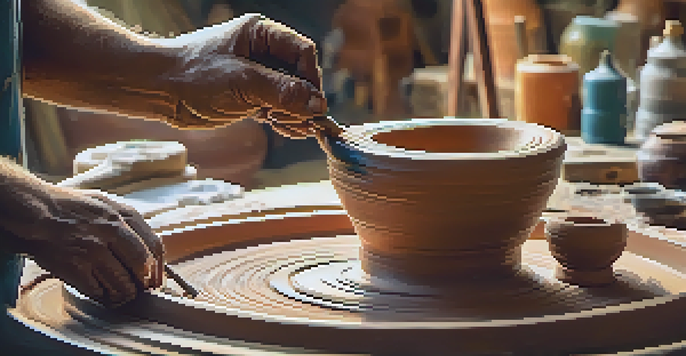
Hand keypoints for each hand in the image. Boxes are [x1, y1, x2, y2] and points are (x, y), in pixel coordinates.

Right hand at [5, 187, 163, 307]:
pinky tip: (102, 293)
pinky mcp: (75, 266)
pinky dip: (103, 296)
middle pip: (142, 266)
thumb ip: (127, 221)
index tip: (155, 277)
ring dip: (124, 293)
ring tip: (122, 294)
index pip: (154, 246)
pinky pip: (98, 290)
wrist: (35, 211)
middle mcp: (112, 231)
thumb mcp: (105, 203)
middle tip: (141, 289)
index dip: (158, 267)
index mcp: (123, 215)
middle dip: (144, 282)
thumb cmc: (70, 207)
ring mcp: (93, 249)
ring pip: (122, 282)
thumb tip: (149, 245)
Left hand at [164, 14, 326, 138]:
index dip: (310, 78)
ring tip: (289, 127)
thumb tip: (317, 103)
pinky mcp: (247, 96)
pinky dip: (282, 119)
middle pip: (299, 75)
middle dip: (302, 100)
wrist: (156, 90)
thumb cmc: (192, 75)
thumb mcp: (242, 82)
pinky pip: (275, 106)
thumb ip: (282, 91)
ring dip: (294, 113)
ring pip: (289, 94)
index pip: (302, 52)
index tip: (311, 104)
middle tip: (300, 122)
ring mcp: (255, 75)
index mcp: (261, 34)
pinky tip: (281, 128)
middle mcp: (261, 52)